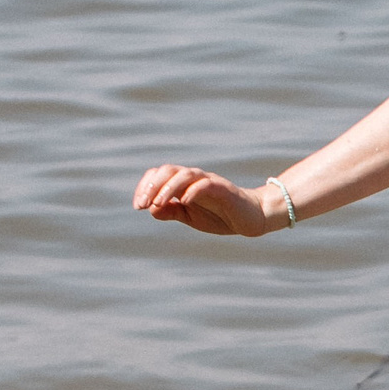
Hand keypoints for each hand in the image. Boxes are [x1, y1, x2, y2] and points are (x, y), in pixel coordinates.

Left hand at [134, 165, 274, 236]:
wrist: (250, 218)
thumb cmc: (220, 215)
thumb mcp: (190, 217)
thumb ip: (171, 211)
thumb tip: (152, 209)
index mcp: (184, 184)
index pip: (159, 175)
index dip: (145, 187)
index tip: (138, 206)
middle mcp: (195, 178)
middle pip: (168, 170)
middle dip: (152, 186)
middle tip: (142, 205)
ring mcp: (209, 181)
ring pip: (185, 174)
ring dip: (168, 188)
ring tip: (157, 203)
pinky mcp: (224, 188)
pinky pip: (206, 184)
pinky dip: (193, 190)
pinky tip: (184, 202)